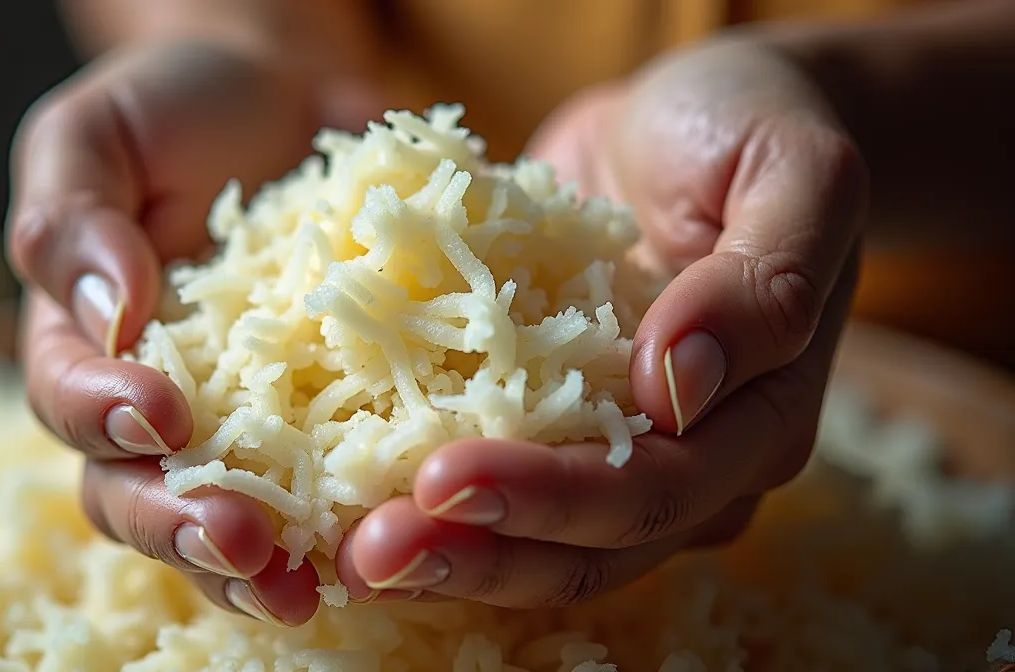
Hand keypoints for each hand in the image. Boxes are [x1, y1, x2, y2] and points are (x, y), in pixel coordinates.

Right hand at [7, 41, 383, 625]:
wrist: (281, 96)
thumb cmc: (174, 106)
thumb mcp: (96, 130)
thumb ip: (73, 211)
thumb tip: (106, 306)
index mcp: (81, 342)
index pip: (69, 400)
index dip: (104, 417)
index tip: (158, 412)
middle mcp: (150, 402)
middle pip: (137, 493)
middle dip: (182, 525)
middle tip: (240, 540)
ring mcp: (236, 422)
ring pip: (221, 520)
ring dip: (255, 565)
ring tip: (304, 587)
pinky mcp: (318, 422)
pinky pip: (320, 490)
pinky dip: (340, 525)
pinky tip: (380, 543)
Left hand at [338, 38, 866, 606]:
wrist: (684, 123)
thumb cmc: (747, 132)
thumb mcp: (793, 173)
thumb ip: (765, 283)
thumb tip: (680, 386)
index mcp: (759, 420)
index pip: (656, 490)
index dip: (551, 499)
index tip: (442, 479)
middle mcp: (689, 466)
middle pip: (586, 548)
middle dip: (476, 554)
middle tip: (369, 550)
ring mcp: (612, 454)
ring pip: (533, 545)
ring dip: (440, 556)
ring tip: (343, 556)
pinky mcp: (545, 427)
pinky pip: (489, 485)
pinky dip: (424, 508)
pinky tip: (342, 513)